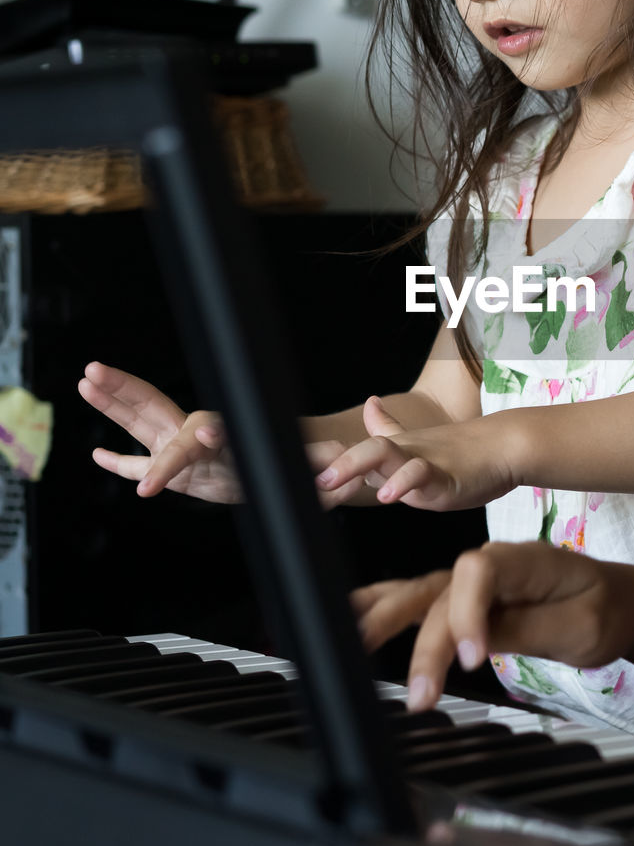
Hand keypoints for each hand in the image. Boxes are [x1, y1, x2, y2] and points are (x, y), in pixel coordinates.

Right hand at [80, 361, 341, 506]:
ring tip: (83, 382)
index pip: (206, 432)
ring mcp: (179, 449)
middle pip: (152, 409)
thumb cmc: (294, 460)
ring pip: (137, 424)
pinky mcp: (177, 472)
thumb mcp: (307, 462)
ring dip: (110, 404)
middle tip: (94, 373)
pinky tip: (95, 455)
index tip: (200, 436)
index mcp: (225, 434)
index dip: (201, 437)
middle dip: (124, 392)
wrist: (286, 465)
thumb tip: (338, 457)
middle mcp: (195, 435)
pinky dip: (119, 463)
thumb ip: (317, 459)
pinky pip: (140, 464)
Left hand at [314, 396, 519, 510]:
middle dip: (329, 463)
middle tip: (303, 477)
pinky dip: (402, 484)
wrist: (505, 446)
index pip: (353, 450)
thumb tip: (369, 405)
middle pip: (360, 448)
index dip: (323, 459)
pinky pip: (420, 476)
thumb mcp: (419, 443)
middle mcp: (402, 452)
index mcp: (394, 449)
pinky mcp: (446, 476)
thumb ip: (390, 429)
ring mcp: (423, 461)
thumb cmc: (464, 451)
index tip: (292, 471)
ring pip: (383, 454)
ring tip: (331, 483)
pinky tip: (388, 496)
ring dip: (354, 466)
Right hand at [353, 542, 633, 709]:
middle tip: (414, 689)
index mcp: (523, 560)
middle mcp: (490, 563)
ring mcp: (473, 580)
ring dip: (386, 620)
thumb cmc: (605, 610)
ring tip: (348, 643)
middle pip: (440, 587)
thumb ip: (526, 629)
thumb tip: (477, 641)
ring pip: (421, 594)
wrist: (619, 602)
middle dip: (417, 633)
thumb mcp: (580, 627)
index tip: (474, 660)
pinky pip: (422, 601)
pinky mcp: (465, 600)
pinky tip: (353, 617)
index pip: (478, 572)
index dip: (467, 614)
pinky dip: (386, 608)